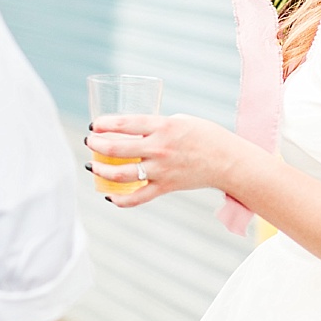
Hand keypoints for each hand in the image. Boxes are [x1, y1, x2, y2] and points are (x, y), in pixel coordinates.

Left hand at [86, 113, 250, 205]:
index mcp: (164, 126)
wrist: (229, 162)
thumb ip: (158, 125)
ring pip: (120, 174)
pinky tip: (109, 194)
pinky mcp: (166, 187)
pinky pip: (136, 198)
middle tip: (91, 142)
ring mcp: (162, 170)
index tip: (95, 125)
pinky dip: (119, 199)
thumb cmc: (208, 137)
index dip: (104, 124)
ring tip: (93, 165)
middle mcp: (160, 148)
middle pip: (116, 149)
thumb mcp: (182, 120)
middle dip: (96, 145)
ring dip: (100, 170)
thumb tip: (137, 130)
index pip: (125, 123)